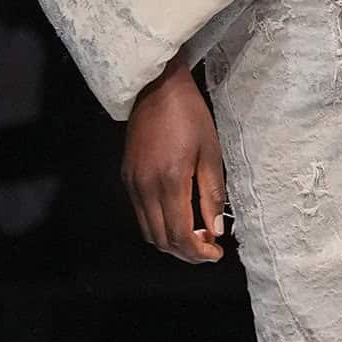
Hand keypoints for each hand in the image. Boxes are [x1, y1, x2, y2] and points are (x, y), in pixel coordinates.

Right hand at [122, 58, 226, 264]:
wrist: (156, 88)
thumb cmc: (189, 115)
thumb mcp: (211, 153)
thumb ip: (212, 194)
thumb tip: (215, 230)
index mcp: (170, 181)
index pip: (180, 235)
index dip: (198, 252)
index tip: (216, 253)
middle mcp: (145, 187)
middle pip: (161, 240)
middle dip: (186, 253)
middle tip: (208, 249)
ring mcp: (132, 183)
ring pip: (148, 231)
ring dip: (171, 242)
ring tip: (195, 235)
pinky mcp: (126, 177)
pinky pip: (140, 214)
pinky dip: (159, 225)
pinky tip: (177, 216)